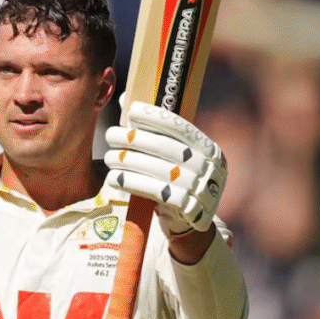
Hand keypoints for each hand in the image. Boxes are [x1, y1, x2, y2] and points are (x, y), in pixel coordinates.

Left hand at [103, 99, 226, 237]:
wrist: (187, 220)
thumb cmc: (174, 179)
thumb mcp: (173, 156)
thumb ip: (153, 130)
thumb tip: (125, 98)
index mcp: (209, 149)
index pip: (180, 127)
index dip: (155, 117)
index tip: (131, 111)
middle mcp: (210, 167)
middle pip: (165, 148)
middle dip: (134, 139)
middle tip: (110, 135)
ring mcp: (202, 190)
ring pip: (158, 170)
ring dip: (128, 161)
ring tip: (108, 158)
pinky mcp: (188, 210)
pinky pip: (155, 192)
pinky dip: (132, 183)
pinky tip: (114, 178)